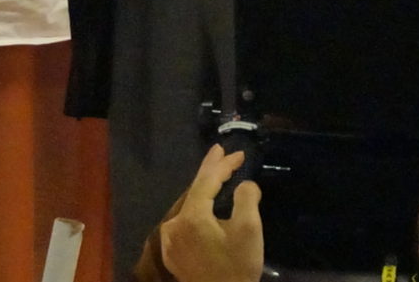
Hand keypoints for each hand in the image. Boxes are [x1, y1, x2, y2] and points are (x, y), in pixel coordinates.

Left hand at [154, 144, 262, 281]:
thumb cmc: (237, 268)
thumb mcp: (249, 232)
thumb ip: (246, 199)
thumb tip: (244, 184)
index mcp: (192, 216)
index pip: (207, 181)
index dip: (223, 165)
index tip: (239, 154)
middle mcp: (174, 224)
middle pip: (194, 190)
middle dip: (210, 170)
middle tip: (220, 150)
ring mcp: (170, 239)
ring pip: (188, 205)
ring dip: (202, 189)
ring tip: (215, 171)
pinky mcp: (171, 252)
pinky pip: (184, 221)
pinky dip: (196, 209)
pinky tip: (204, 203)